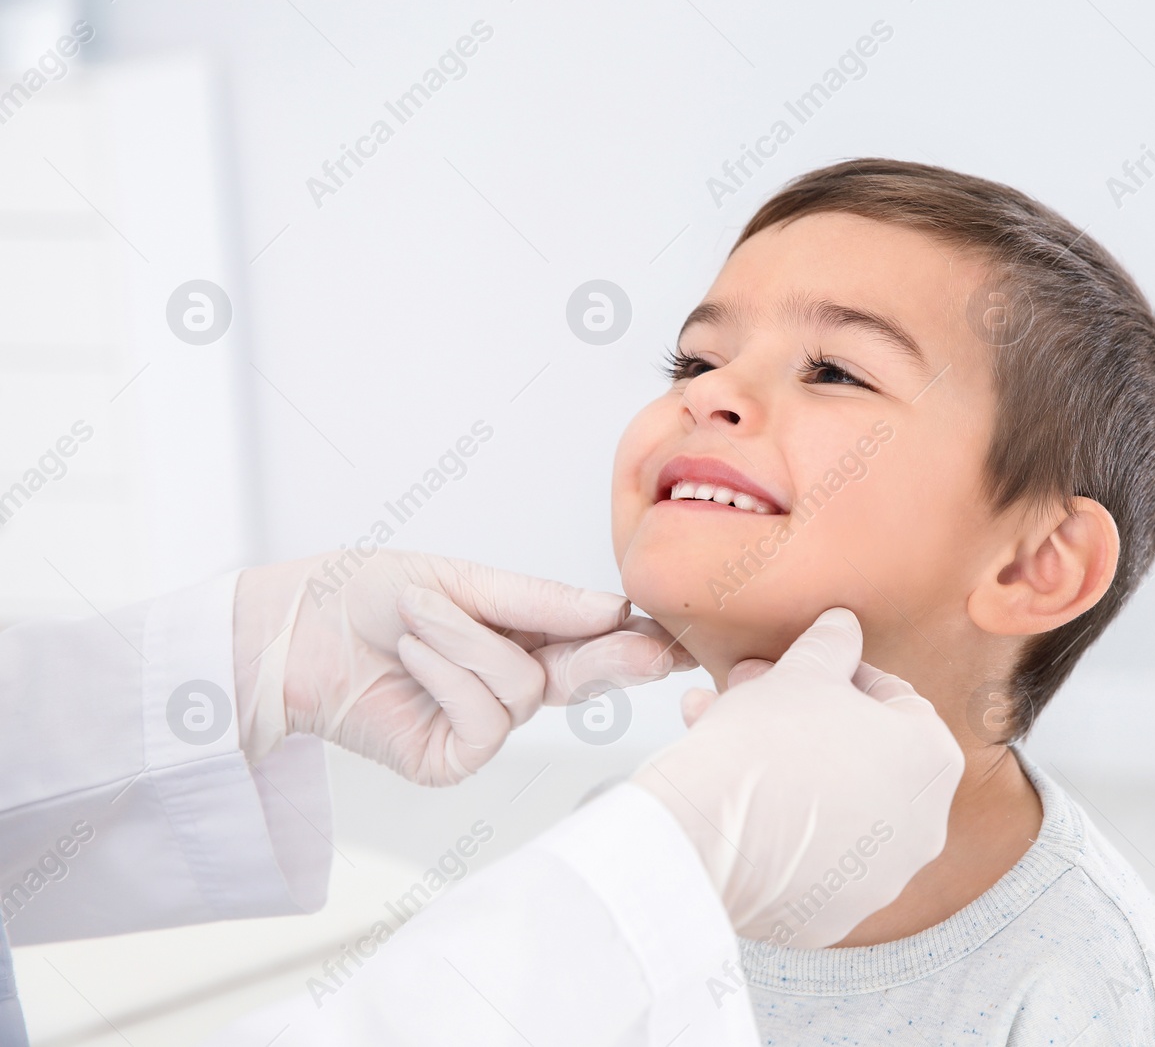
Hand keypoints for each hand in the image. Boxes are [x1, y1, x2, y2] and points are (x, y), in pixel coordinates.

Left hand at [233, 550, 692, 785]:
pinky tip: (414, 654)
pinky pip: (485, 719)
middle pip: (586, 678)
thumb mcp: (461, 581)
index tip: (679, 635)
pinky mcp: (449, 760)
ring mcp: (481, 727)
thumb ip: (539, 602)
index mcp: (520, 637)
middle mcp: (509, 686)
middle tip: (654, 647)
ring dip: (469, 641)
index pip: (593, 643)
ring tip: (418, 618)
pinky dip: (449, 674)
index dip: (636, 640)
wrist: (289, 630)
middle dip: (617, 657)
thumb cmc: (362, 598)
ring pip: (527, 689)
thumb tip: (612, 608)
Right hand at [631, 608, 962, 947]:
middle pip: (862, 755)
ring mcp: (881, 878)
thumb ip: (832, 645)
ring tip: (720, 732)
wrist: (707, 835)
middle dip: (806, 720)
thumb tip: (842, 626)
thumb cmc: (764, 746)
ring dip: (786, 767)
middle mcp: (923, 825)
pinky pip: (811, 858)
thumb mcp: (802, 672)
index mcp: (933, 759)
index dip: (841, 677)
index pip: (896, 700)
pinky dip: (780, 827)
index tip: (800, 671)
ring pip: (833, 805)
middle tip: (752, 695)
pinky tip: (732, 795)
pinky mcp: (835, 916)